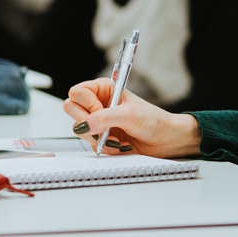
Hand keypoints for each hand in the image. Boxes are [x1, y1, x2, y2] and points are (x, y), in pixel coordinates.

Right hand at [63, 78, 201, 157]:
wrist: (166, 140)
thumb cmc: (154, 121)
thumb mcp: (129, 115)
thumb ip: (105, 118)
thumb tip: (85, 125)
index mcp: (104, 89)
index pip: (77, 92)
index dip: (86, 104)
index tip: (100, 111)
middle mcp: (98, 104)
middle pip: (72, 109)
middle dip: (87, 123)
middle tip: (103, 127)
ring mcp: (98, 122)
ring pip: (79, 129)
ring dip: (98, 137)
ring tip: (117, 137)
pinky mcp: (101, 137)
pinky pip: (90, 144)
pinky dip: (104, 146)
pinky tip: (119, 144)